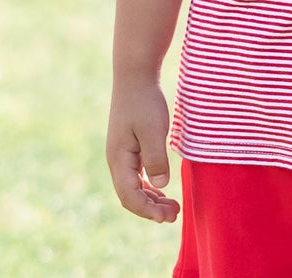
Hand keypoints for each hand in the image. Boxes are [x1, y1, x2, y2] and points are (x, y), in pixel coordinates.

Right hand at [107, 76, 179, 221]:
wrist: (135, 75)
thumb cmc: (144, 101)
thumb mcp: (153, 129)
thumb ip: (155, 158)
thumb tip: (159, 186)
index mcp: (118, 159)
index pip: (129, 196)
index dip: (147, 210)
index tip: (167, 217)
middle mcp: (117, 160)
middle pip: (130, 195)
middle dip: (151, 209)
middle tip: (175, 214)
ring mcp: (122, 154)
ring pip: (133, 186)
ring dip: (151, 199)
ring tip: (172, 207)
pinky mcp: (130, 146)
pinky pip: (137, 175)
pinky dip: (149, 186)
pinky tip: (162, 189)